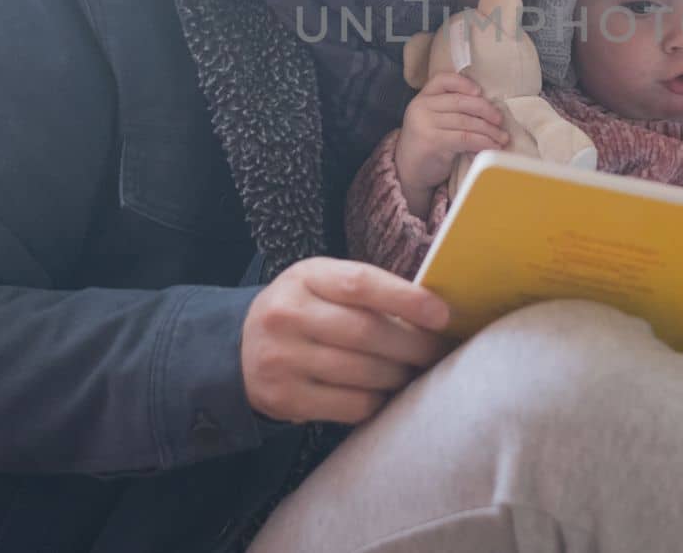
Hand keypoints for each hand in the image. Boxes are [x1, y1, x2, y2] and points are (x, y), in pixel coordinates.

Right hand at [241, 257, 452, 425]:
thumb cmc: (302, 311)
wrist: (240, 350)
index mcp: (305, 277)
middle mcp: (287, 315)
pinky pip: (350, 405)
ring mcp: (282, 358)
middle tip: (440, 352)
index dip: (407, 299)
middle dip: (414, 345)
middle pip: (367, 332)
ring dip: (400, 376)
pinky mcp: (284, 398)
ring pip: (363, 372)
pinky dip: (378, 401)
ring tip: (415, 372)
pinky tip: (385, 393)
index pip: (361, 284)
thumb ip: (367, 291)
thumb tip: (434, 312)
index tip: (442, 315)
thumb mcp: (322, 285)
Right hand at [395, 73, 509, 216]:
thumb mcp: (434, 120)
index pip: (443, 80)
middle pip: (460, 102)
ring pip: (466, 122)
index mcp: (422, 98)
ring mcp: (425, 124)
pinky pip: (465, 138)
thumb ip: (451, 110)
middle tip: (500, 120)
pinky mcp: (432, 142)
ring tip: (502, 138)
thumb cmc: (428, 143)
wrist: (408, 170)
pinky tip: (492, 146)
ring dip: (489, 130)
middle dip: (485, 110)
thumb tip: (489, 109)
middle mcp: (421, 107)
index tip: (480, 92)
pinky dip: (483, 142)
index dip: (464, 83)